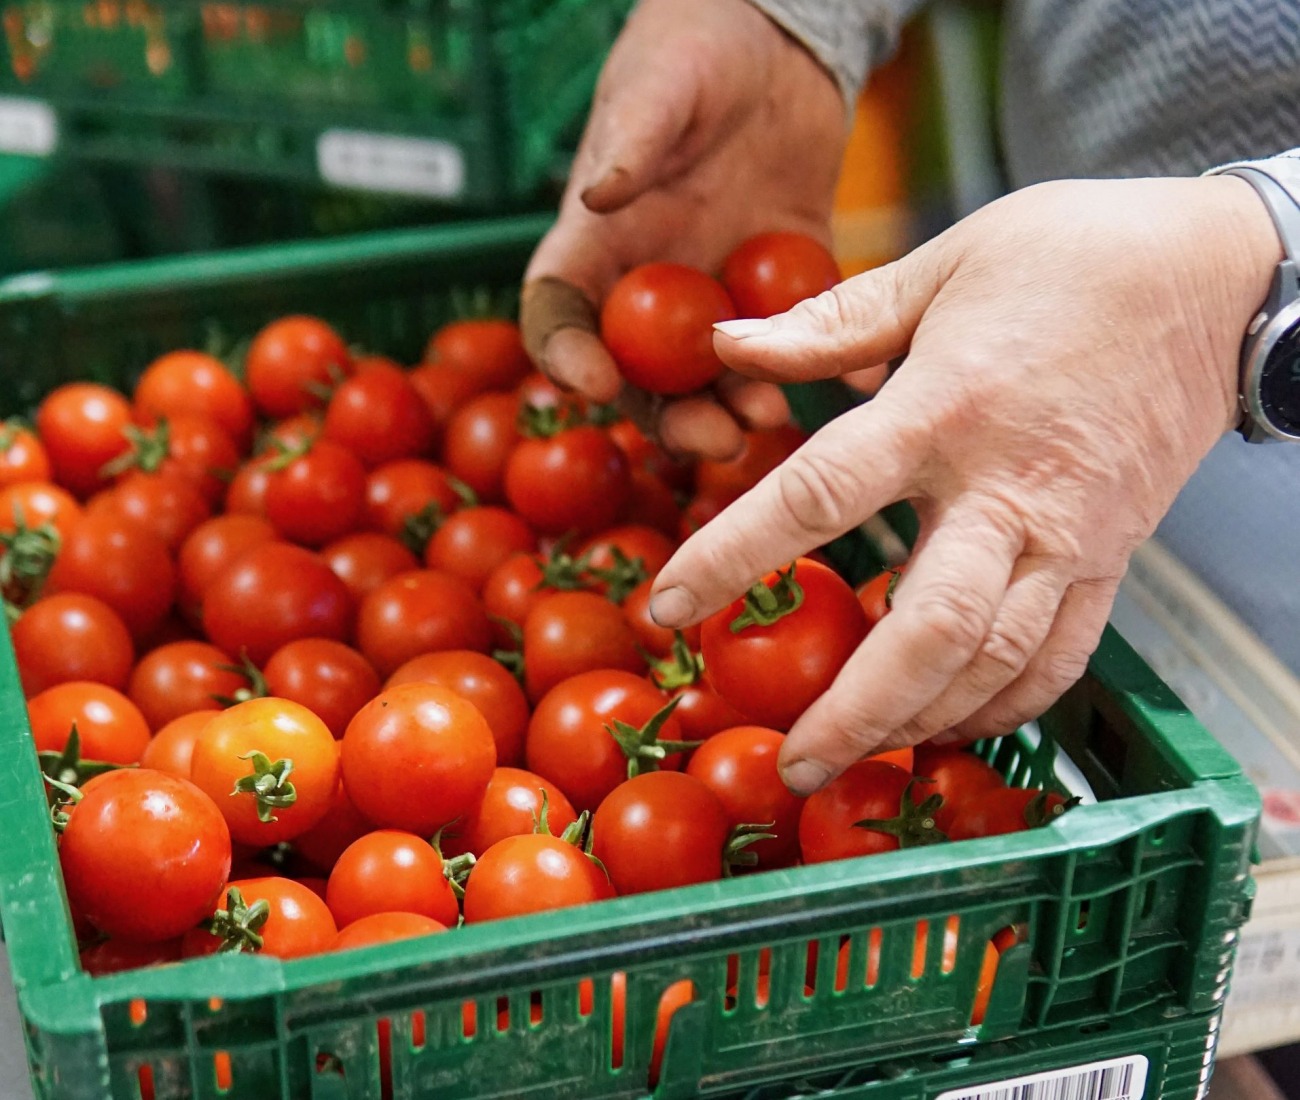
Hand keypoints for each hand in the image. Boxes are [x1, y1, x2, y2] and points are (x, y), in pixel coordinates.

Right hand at [522, 0, 846, 457]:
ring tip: (770, 414)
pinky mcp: (788, 282)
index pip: (562, 314)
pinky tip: (858, 380)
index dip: (566, 356)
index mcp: (601, 244)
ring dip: (742, 404)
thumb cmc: (693, 51)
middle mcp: (656, 285)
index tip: (594, 383)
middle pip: (646, 377)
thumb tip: (599, 194)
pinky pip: (807, 335)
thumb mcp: (659, 87)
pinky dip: (833, 364)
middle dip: (673, 416)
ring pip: (723, 375)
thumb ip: (631, 141)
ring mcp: (722, 292)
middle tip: (711, 436)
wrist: (776, 38)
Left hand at [648, 175, 1280, 792]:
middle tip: (788, 759)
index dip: (734, 556)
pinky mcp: (1115, 561)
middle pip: (928, 625)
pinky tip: (949, 726)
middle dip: (852, 708)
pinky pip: (1062, 658)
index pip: (820, 496)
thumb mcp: (944, 263)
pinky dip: (1003, 706)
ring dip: (920, 723)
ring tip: (852, 758)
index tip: (669, 608)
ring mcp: (1072, 535)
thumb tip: (729, 345)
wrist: (1219, 277)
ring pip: (997, 661)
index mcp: (946, 406)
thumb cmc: (1074, 256)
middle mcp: (1010, 488)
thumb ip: (831, 320)